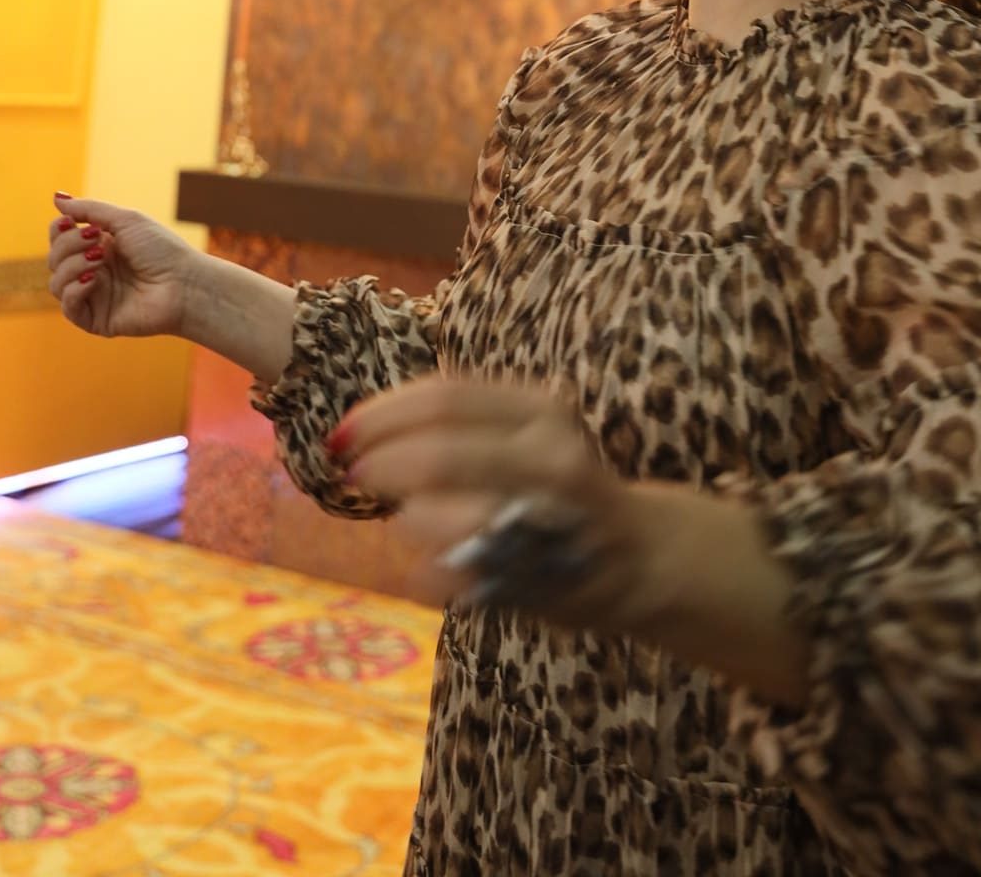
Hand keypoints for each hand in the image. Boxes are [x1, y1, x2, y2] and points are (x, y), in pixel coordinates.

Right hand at [47, 193, 202, 340]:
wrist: (183, 283)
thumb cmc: (161, 249)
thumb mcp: (125, 220)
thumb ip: (89, 209)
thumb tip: (57, 197)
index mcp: (99, 247)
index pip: (60, 238)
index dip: (58, 229)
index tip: (69, 222)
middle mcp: (94, 271)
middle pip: (54, 258)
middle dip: (68, 245)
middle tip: (96, 240)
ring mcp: (94, 296)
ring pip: (56, 283)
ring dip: (72, 265)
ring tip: (100, 260)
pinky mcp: (96, 319)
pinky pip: (68, 308)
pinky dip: (74, 290)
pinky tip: (93, 280)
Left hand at [330, 374, 655, 629]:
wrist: (636, 556)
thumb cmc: (556, 486)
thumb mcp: (524, 430)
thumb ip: (459, 422)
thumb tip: (363, 428)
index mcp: (541, 410)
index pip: (445, 398)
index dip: (383, 414)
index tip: (344, 430)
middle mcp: (550, 458)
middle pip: (438, 454)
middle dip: (380, 463)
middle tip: (352, 471)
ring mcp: (543, 522)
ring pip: (439, 517)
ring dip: (405, 519)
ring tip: (408, 518)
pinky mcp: (532, 583)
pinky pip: (448, 579)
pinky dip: (424, 573)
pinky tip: (431, 566)